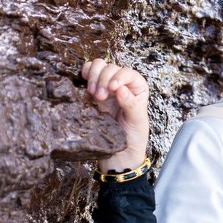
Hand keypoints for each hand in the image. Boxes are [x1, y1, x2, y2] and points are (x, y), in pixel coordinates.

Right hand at [82, 58, 149, 172]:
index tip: (112, 88)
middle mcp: (123, 85)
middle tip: (99, 97)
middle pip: (111, 68)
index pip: (129, 73)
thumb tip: (121, 88)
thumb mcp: (137, 122)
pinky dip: (85, 74)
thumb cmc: (133, 139)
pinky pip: (87, 73)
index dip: (119, 76)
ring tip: (92, 93)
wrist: (118, 156)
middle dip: (103, 79)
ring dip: (93, 76)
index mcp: (137, 89)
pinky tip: (85, 86)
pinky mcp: (93, 93)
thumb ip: (131, 104)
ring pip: (99, 66)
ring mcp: (106, 88)